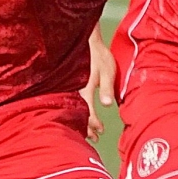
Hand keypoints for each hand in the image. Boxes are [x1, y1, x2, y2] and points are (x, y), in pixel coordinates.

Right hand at [80, 29, 116, 143]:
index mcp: (84, 88)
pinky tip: (80, 114)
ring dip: (82, 120)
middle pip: (79, 113)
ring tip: (89, 130)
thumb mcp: (107, 71)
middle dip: (87, 127)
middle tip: (94, 137)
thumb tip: (107, 105)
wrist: (86, 41)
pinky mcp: (70, 85)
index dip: (94, 123)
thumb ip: (106, 88)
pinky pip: (72, 102)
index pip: (88, 111)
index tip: (101, 131)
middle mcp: (74, 90)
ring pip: (74, 109)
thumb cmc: (98, 55)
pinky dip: (77, 111)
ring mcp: (71, 88)